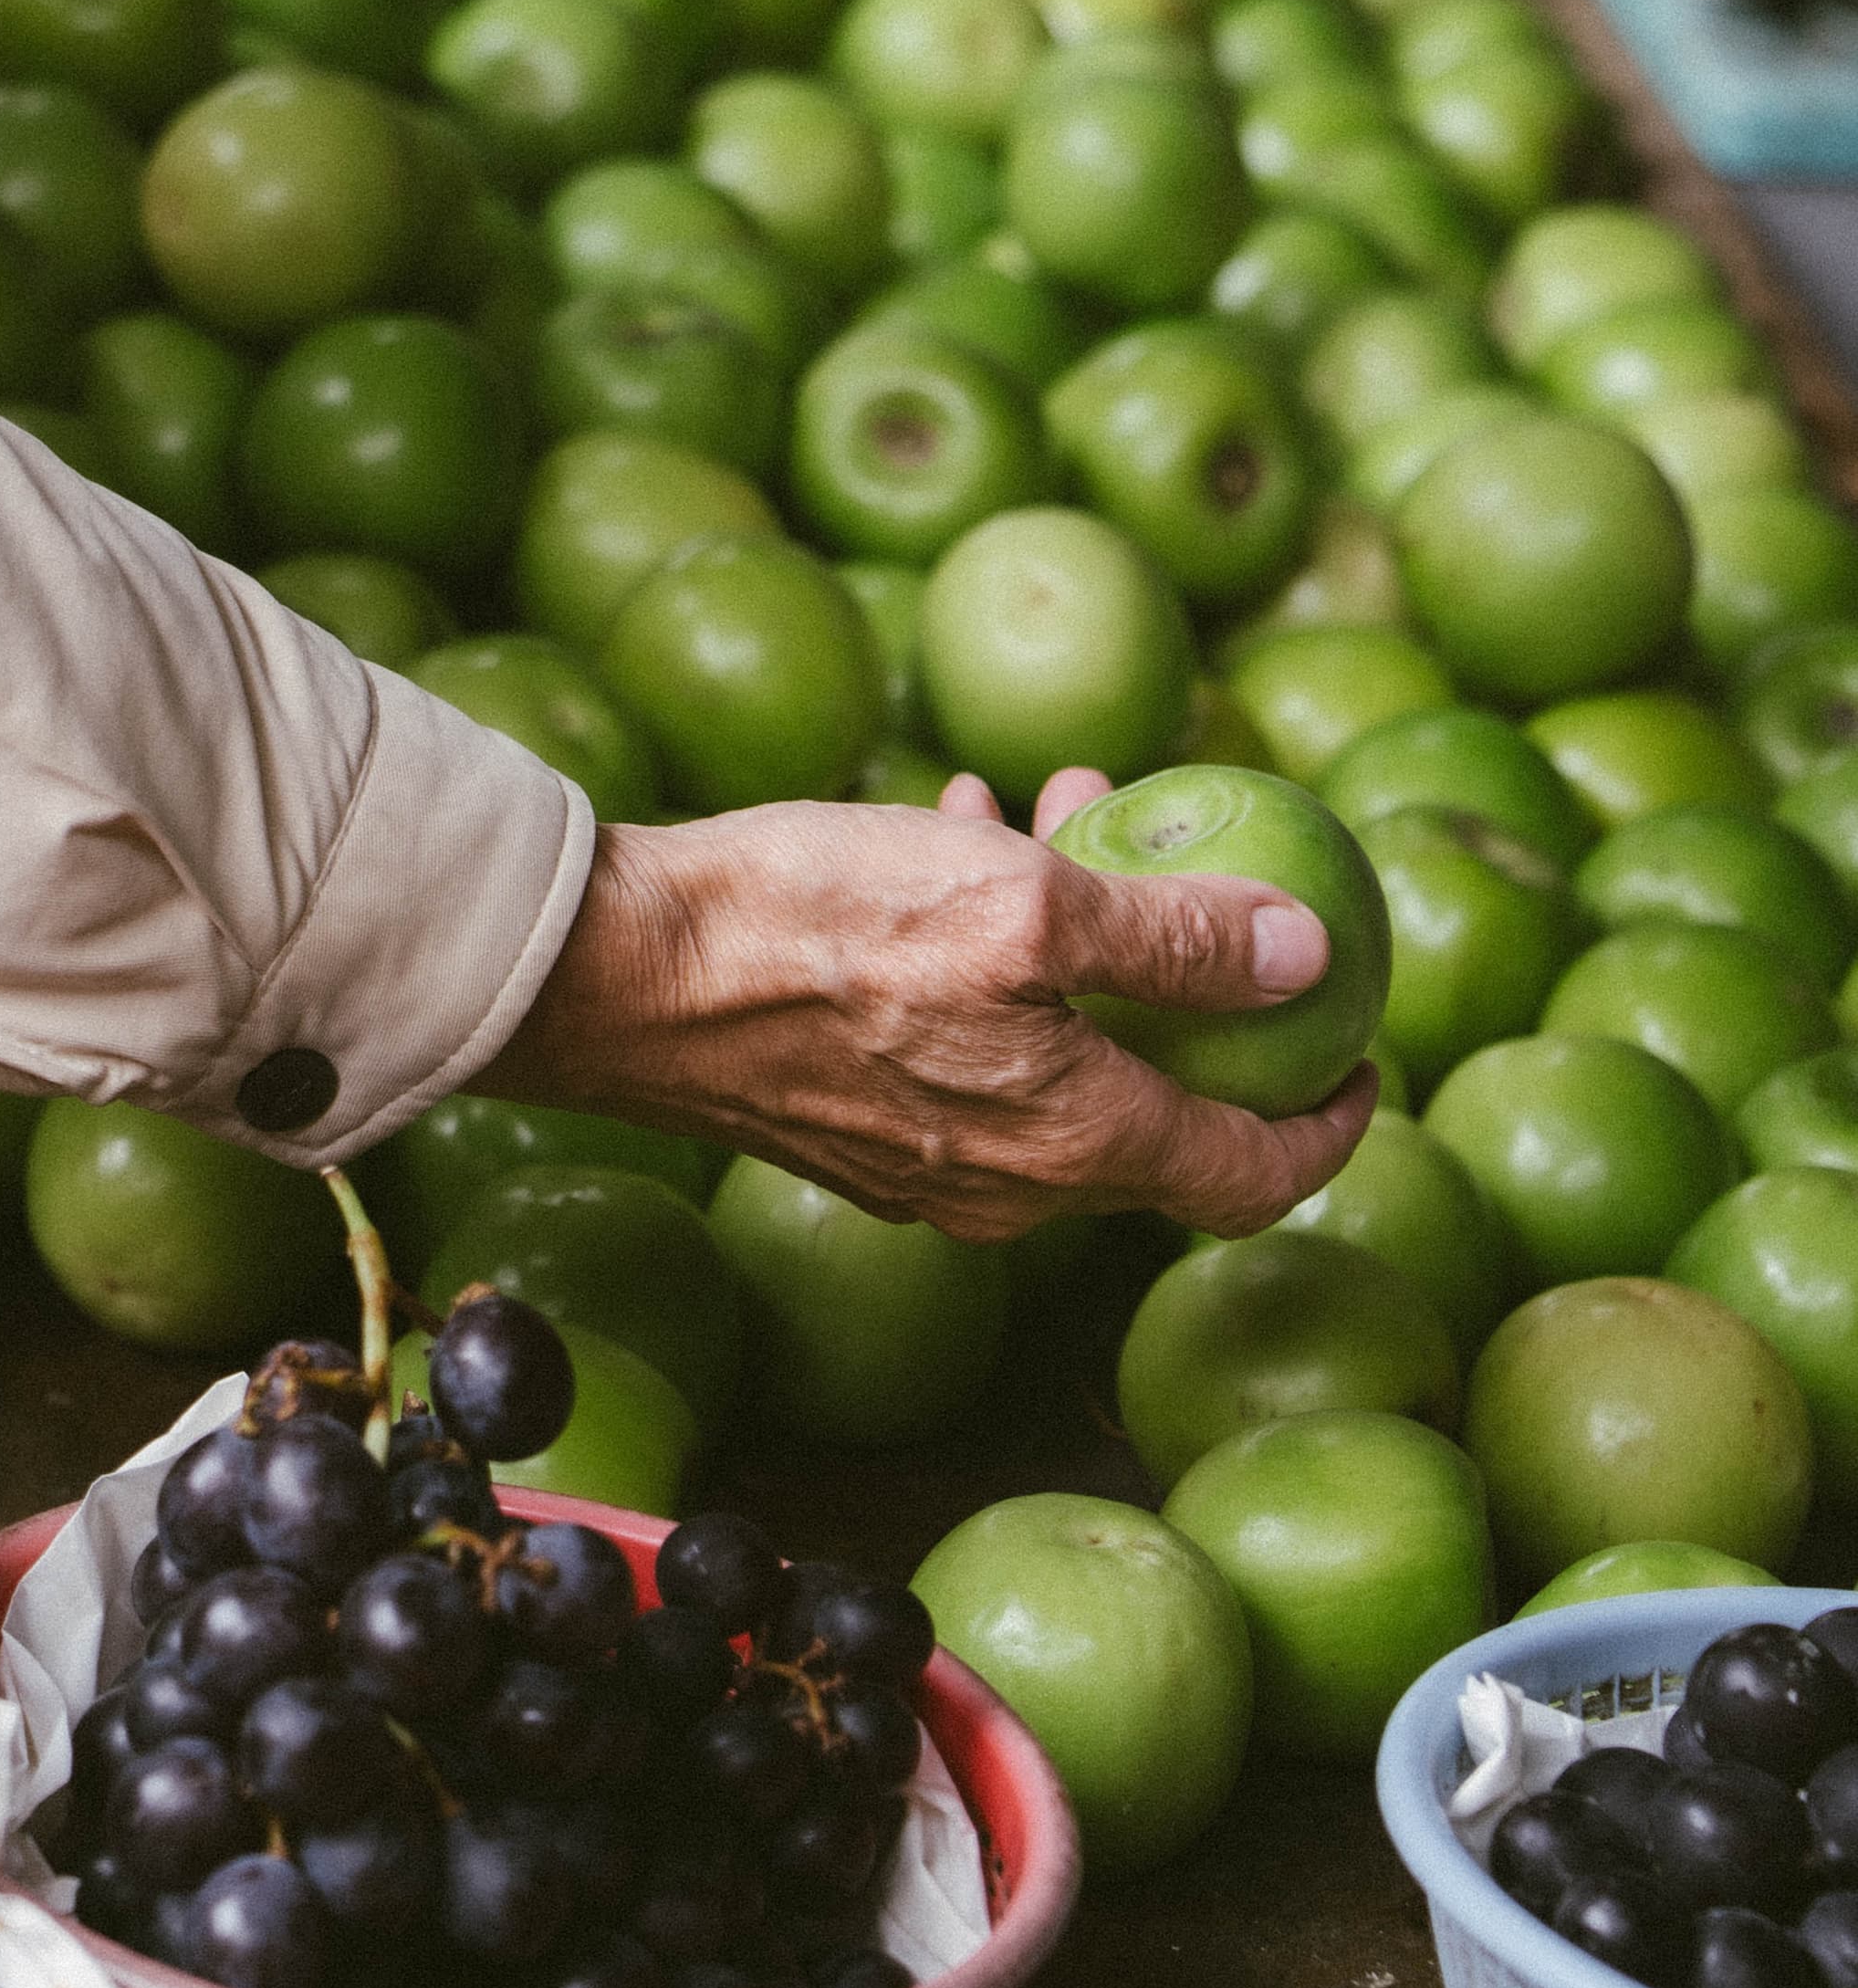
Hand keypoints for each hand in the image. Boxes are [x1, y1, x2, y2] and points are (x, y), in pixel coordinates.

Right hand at [488, 766, 1377, 1243]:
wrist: (626, 973)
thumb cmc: (820, 930)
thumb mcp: (1019, 902)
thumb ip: (1172, 938)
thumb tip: (1303, 953)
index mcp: (1072, 1144)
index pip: (1247, 1175)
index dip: (1322, 1120)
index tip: (1359, 1050)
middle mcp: (1010, 1183)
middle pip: (1152, 1104)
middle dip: (1190, 983)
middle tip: (1197, 874)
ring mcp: (923, 1159)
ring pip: (1055, 1054)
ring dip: (1085, 939)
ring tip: (1064, 804)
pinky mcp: (850, 1117)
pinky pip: (966, 1041)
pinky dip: (995, 951)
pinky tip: (961, 828)